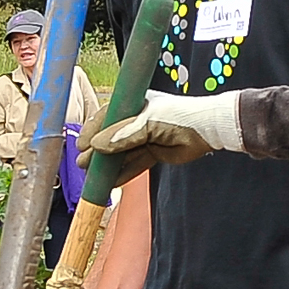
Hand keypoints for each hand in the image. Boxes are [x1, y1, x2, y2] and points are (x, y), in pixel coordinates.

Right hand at [82, 90, 243, 173]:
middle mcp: (138, 120)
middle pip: (112, 137)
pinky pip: (136, 164)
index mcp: (134, 105)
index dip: (93, 130)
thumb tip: (97, 146)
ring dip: (108, 165)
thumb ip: (123, 135)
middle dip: (97, 151)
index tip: (82, 144)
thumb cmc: (177, 117)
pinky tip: (112, 183)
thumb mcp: (147, 123)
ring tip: (94, 176)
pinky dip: (124, 173)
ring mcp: (146, 137)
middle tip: (83, 163)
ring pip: (122, 153)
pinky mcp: (155, 152)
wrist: (207, 130)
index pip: (107, 117)